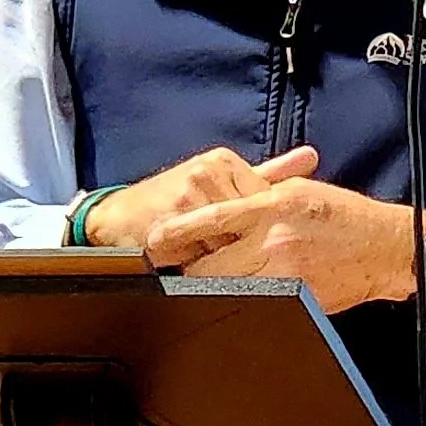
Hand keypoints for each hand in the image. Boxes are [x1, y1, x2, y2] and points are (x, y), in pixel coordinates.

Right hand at [83, 143, 316, 253]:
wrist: (116, 219)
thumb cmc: (172, 203)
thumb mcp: (222, 182)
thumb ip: (268, 174)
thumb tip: (310, 157)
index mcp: (224, 162)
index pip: (265, 201)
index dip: (265, 229)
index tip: (270, 243)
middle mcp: (207, 173)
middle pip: (248, 225)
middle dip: (247, 247)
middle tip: (246, 261)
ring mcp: (187, 197)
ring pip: (228, 244)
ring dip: (223, 260)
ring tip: (210, 261)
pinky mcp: (169, 222)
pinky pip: (202, 257)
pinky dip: (201, 268)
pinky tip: (192, 265)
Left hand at [147, 172, 419, 316]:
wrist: (383, 246)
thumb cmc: (341, 215)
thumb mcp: (297, 192)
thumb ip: (257, 198)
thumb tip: (219, 210)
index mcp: (271, 207)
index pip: (210, 219)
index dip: (176, 232)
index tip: (153, 239)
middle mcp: (273, 241)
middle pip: (209, 264)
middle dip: (189, 268)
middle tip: (176, 268)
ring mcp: (284, 274)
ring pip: (226, 289)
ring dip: (210, 287)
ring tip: (201, 284)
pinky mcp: (295, 298)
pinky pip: (255, 303)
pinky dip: (240, 300)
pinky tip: (235, 297)